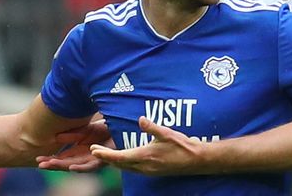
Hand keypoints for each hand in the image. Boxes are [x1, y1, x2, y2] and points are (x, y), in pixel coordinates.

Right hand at [36, 119, 110, 171]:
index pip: (61, 158)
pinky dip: (81, 167)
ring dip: (63, 166)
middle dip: (53, 164)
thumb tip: (55, 138)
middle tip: (40, 164)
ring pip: (76, 166)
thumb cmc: (104, 130)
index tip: (38, 160)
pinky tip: (72, 167)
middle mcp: (84, 158)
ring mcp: (93, 160)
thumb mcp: (84, 131)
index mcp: (78, 151)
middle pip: (66, 164)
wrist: (120, 128)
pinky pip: (91, 166)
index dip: (50, 159)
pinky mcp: (103, 159)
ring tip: (51, 165)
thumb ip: (71, 135)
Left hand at [90, 117, 206, 175]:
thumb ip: (151, 127)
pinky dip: (124, 165)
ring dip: (115, 163)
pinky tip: (124, 160)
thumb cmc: (182, 145)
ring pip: (126, 169)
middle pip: (119, 165)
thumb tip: (140, 119)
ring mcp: (149, 172)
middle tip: (95, 151)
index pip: (119, 157)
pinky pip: (133, 170)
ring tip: (105, 155)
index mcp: (145, 156)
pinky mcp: (153, 173)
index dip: (105, 155)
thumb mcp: (167, 133)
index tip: (94, 150)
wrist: (197, 160)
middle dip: (106, 158)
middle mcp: (145, 167)